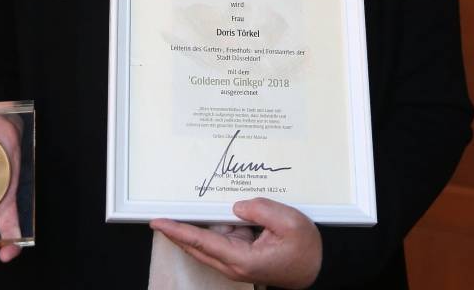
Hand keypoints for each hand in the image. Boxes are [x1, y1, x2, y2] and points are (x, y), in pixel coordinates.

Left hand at [151, 198, 321, 288]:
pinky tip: (207, 214)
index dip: (177, 231)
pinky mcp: (241, 256)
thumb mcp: (289, 222)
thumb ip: (261, 209)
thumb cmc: (305, 248)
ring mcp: (236, 262)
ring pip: (207, 243)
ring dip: (194, 228)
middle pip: (196, 246)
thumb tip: (236, 206)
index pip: (201, 242)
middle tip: (157, 216)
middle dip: (176, 231)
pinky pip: (220, 240)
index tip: (158, 222)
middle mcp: (234, 264)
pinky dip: (210, 228)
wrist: (316, 267)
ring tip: (180, 209)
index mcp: (242, 259)